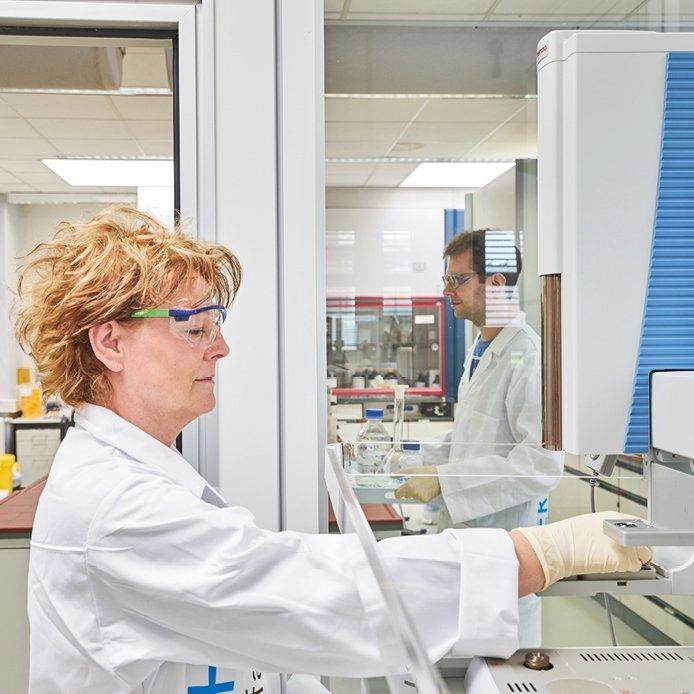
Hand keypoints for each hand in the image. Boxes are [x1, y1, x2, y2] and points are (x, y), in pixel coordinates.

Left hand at [394, 466, 440, 501]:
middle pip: (405, 495)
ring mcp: (419, 498)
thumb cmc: (426, 472)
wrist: (440, 477)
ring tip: (421, 485)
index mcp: (408, 486)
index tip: (398, 489)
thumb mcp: (412, 470)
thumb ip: (400, 473)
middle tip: (413, 484)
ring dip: (414, 493)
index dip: (397, 492)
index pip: (398, 494)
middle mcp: (413, 493)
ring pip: (412, 497)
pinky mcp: (425, 500)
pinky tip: (425, 489)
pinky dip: (420, 495)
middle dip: (407, 491)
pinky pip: (419, 499)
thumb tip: (391, 476)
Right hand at [514, 511, 652, 590]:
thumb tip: (614, 538)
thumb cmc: (566, 537)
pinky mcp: (622, 560)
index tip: (637, 543)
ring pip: (644, 557)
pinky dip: (627, 571)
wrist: (558, 547)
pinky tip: (612, 567)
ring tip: (617, 563)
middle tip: (628, 557)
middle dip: (640, 552)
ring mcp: (624, 544)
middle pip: (646, 542)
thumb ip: (607, 529)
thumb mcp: (589, 524)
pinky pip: (634, 569)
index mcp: (612, 517)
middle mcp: (622, 528)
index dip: (640, 537)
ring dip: (635, 562)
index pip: (640, 525)